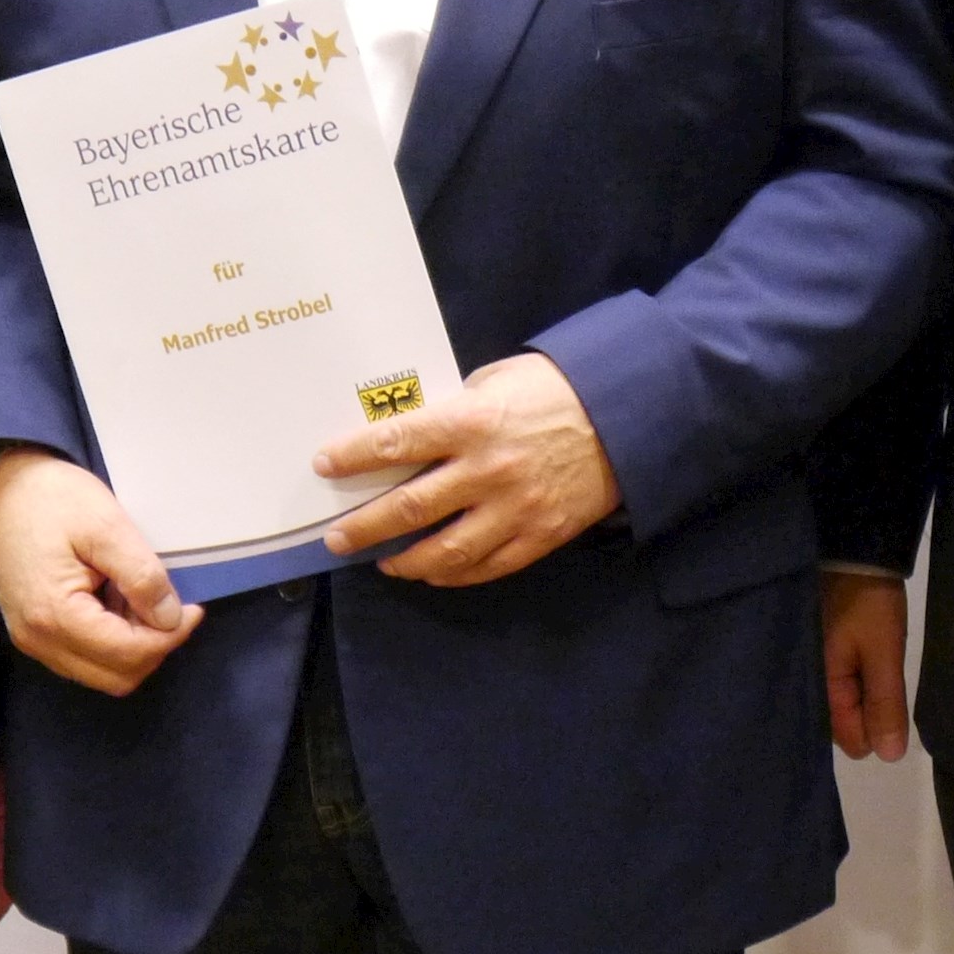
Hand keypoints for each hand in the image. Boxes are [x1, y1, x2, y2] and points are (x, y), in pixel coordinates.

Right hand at [0, 446, 200, 695]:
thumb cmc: (50, 499)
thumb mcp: (105, 525)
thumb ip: (141, 575)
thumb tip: (171, 618)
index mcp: (55, 616)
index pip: (128, 654)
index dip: (170, 637)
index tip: (193, 608)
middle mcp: (40, 641)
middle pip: (117, 677)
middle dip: (153, 646)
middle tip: (170, 606)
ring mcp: (34, 641)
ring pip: (102, 673)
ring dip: (134, 646)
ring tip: (141, 599)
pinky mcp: (35, 632)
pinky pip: (84, 657)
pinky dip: (113, 641)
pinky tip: (119, 603)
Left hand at [313, 352, 619, 586]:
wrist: (628, 416)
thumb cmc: (558, 388)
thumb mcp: (499, 379)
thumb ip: (457, 408)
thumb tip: (418, 432)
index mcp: (473, 422)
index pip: (398, 442)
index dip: (355, 456)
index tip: (325, 465)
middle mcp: (488, 470)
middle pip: (410, 507)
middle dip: (365, 525)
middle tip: (337, 537)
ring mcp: (515, 508)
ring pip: (446, 550)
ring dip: (407, 560)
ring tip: (384, 562)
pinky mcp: (540, 534)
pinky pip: (488, 566)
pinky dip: (454, 574)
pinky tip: (433, 570)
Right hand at [825, 572, 911, 759]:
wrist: (849, 551)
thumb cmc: (867, 602)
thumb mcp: (883, 653)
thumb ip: (885, 704)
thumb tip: (889, 756)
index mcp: (820, 689)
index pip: (851, 741)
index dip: (878, 727)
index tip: (889, 695)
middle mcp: (807, 686)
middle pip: (843, 725)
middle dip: (866, 710)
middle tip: (879, 671)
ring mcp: (808, 667)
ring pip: (840, 703)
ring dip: (859, 692)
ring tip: (870, 659)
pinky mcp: (812, 652)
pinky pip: (833, 682)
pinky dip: (850, 677)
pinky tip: (860, 655)